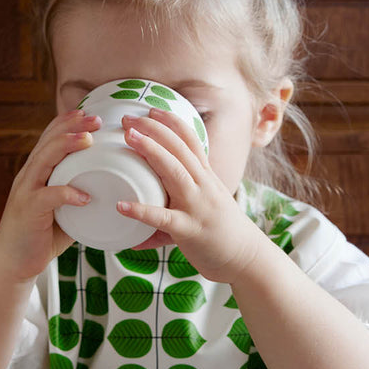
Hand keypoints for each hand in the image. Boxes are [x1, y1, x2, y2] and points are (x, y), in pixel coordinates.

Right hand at [0, 110, 100, 281]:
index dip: (67, 122)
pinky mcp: (28, 212)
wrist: (11, 262)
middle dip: (71, 126)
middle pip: (48, 142)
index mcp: (36, 172)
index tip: (88, 112)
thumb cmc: (40, 234)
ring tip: (88, 140)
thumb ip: (78, 193)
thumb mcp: (62, 208)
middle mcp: (28, 176)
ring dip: (66, 147)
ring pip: (44, 161)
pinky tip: (84, 195)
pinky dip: (66, 194)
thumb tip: (111, 188)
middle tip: (95, 119)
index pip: (49, 138)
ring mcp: (26, 192)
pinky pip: (47, 197)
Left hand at [118, 109, 261, 282]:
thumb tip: (151, 209)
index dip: (171, 123)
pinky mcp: (189, 230)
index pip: (191, 141)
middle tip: (128, 119)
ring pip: (174, 172)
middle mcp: (204, 186)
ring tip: (128, 139)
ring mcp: (197, 207)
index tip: (151, 110)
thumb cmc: (224, 233)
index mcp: (207, 178)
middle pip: (179, 149)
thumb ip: (180, 201)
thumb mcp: (206, 206)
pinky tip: (122, 205)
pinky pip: (163, 218)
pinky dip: (142, 210)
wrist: (247, 259)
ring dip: (150, 152)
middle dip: (154, 130)